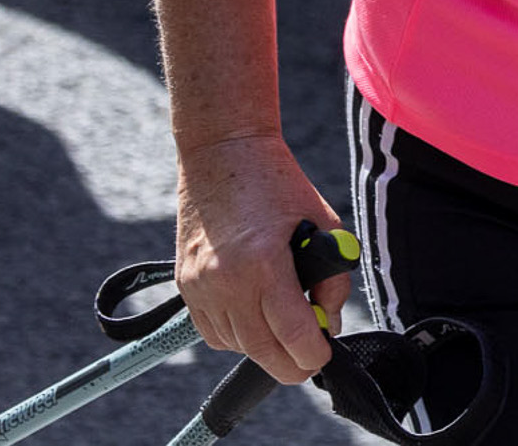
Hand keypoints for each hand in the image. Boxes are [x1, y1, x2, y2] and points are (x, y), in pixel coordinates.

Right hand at [172, 135, 350, 384]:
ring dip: (264, 347)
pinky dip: (237, 335)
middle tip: (309, 359)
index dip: (314, 355)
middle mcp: (226, 281)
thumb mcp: (323, 223)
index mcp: (265, 264)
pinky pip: (213, 333)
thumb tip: (328, 323)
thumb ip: (332, 279)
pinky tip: (256, 317)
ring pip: (237, 346)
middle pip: (262, 352)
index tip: (324, 357)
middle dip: (291, 364)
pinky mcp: (185, 286)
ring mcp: (200, 287)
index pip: (293, 334)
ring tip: (284, 327)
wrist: (223, 153)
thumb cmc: (278, 184)